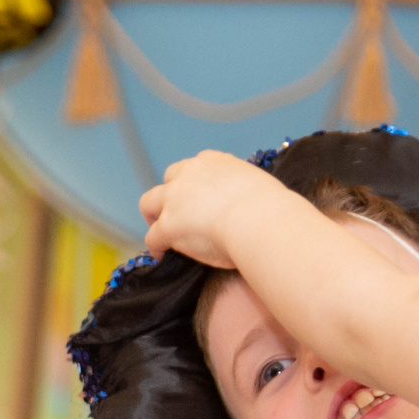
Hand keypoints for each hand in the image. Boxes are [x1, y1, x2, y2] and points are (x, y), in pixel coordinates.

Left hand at [138, 150, 289, 268]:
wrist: (259, 220)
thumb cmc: (269, 206)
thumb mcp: (258, 184)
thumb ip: (246, 189)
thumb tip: (253, 204)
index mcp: (213, 162)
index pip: (196, 167)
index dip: (195, 183)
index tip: (200, 196)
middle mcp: (189, 174)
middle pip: (169, 178)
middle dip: (170, 194)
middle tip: (177, 212)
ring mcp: (174, 200)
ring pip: (149, 202)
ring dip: (153, 216)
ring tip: (159, 231)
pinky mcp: (168, 226)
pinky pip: (152, 237)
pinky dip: (155, 246)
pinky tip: (161, 255)